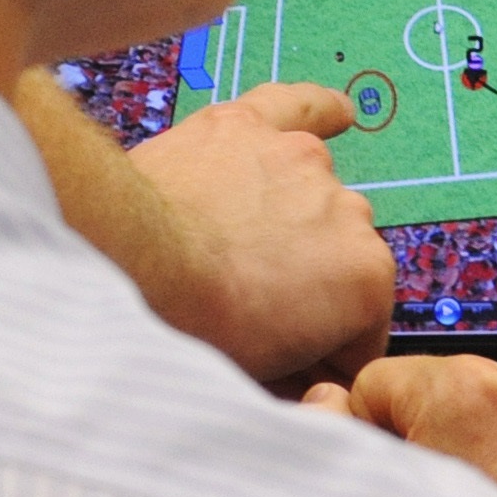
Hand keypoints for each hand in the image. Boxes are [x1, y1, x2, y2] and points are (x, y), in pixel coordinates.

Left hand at [127, 81, 395, 385]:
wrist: (130, 266)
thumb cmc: (191, 328)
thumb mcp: (262, 380)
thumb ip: (299, 381)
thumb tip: (303, 389)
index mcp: (365, 279)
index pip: (359, 329)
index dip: (321, 353)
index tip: (285, 363)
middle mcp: (351, 210)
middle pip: (334, 260)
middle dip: (303, 287)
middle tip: (244, 310)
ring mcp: (302, 161)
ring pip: (309, 196)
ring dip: (286, 220)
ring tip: (236, 245)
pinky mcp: (252, 126)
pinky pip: (299, 107)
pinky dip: (317, 109)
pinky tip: (333, 113)